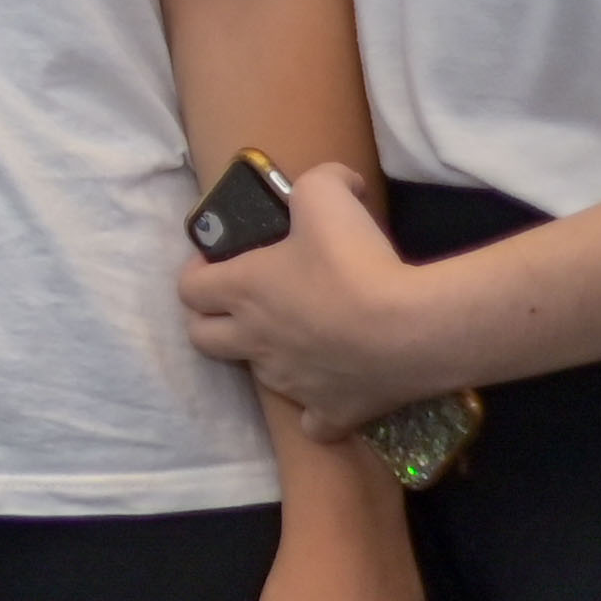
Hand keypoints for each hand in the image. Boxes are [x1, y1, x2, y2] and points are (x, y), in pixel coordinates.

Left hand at [177, 159, 461, 436]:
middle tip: (241, 304)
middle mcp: (254, 340)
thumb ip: (321, 181)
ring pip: (258, 375)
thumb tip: (338, 180)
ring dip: (268, 357)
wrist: (413, 330)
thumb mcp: (327, 195)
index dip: (195, 272)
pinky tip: (333, 392)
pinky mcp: (331, 412)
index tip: (216, 261)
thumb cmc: (357, 261)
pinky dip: (317, 410)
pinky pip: (313, 421)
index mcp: (242, 290)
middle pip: (203, 339)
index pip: (187, 287)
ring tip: (300, 337)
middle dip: (211, 321)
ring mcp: (289, 381)